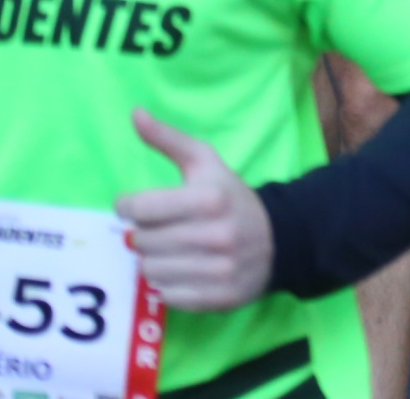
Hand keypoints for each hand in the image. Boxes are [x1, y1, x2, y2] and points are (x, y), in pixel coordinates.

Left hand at [116, 111, 273, 311]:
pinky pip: (166, 295)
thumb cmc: (232, 198)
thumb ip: (169, 140)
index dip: (129, 206)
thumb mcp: (206, 164)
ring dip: (155, 259)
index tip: (138, 205)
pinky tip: (186, 269)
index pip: (137, 208)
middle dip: (145, 233)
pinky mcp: (216, 297)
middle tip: (164, 228)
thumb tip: (134, 113)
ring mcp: (217, 269)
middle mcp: (214, 235)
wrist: (280, 238)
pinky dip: (169, 283)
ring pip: (149, 270)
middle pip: (141, 241)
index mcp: (209, 198)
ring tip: (174, 249)